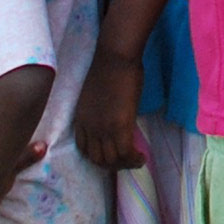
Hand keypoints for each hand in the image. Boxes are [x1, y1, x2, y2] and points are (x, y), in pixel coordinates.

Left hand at [74, 50, 147, 170]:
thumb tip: (114, 120)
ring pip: (112, 160)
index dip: (97, 157)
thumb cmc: (108, 68)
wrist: (115, 57)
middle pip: (97, 159)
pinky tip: (141, 157)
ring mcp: (103, 128)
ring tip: (136, 160)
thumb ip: (100, 112)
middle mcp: (89, 127)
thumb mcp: (96, 96)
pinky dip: (134, 159)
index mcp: (81, 119)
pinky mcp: (120, 126)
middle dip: (112, 165)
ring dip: (125, 164)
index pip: (84, 149)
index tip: (110, 155)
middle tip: (126, 162)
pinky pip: (126, 152)